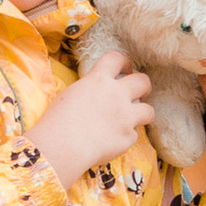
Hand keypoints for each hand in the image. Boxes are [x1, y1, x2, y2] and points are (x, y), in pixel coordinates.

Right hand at [33, 58, 152, 187]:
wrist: (62, 146)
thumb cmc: (57, 121)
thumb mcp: (70, 94)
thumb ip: (89, 89)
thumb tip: (96, 92)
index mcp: (98, 80)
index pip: (117, 59)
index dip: (124, 63)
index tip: (124, 69)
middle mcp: (117, 95)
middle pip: (143, 81)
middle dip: (142, 86)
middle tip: (138, 93)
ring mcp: (125, 117)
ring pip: (148, 110)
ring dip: (143, 113)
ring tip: (135, 118)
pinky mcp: (128, 138)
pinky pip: (134, 135)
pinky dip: (126, 137)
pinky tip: (115, 141)